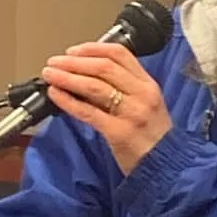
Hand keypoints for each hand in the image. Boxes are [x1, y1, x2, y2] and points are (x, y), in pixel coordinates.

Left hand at [41, 41, 172, 174]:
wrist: (166, 167)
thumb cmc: (152, 137)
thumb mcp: (145, 105)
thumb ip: (123, 89)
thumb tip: (85, 76)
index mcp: (148, 84)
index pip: (120, 54)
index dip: (92, 49)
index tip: (72, 51)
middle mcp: (142, 94)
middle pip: (103, 67)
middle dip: (74, 62)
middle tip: (54, 62)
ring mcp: (132, 113)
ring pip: (94, 86)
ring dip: (67, 77)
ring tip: (50, 75)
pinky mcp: (119, 132)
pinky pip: (88, 112)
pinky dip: (68, 101)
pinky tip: (55, 95)